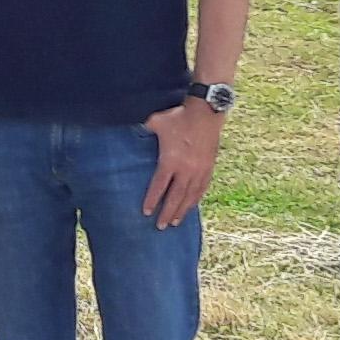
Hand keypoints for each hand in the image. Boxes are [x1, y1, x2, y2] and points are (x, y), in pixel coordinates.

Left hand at [141, 99, 223, 228]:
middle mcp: (186, 169)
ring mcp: (199, 170)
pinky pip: (202, 189)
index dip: (152, 200)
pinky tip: (191, 206)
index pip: (159, 186)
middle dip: (167, 213)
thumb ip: (143, 130)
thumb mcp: (156, 122)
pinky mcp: (209, 168)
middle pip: (175, 197)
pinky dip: (195, 200)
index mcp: (171, 160)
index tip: (146, 213)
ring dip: (182, 210)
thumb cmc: (178, 117)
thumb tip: (130, 132)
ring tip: (174, 222)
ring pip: (190, 196)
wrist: (205, 113)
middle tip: (160, 226)